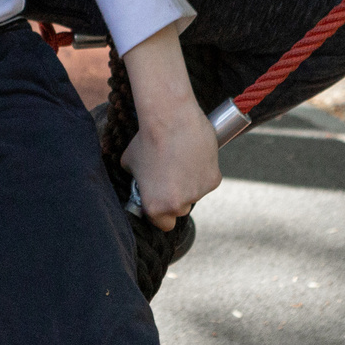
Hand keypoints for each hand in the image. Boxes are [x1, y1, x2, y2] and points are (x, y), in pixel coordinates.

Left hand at [116, 22, 221, 228]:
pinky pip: (208, 181)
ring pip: (196, 194)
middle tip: (172, 176)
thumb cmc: (147, 140)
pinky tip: (194, 156)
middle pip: (181, 210)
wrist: (170, 119)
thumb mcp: (130, 164)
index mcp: (155, 207)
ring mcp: (198, 193)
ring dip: (191, 183)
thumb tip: (140, 183)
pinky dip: (203, 171)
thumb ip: (137, 181)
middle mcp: (178, 205)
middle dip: (177, 197)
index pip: (164, 224)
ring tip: (182, 161)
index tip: (162, 200)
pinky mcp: (213, 180)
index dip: (162, 212)